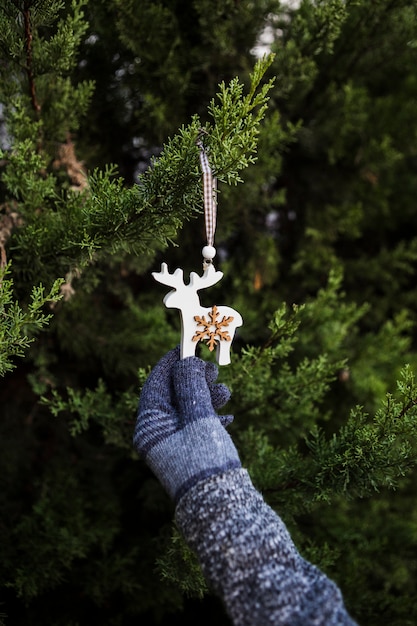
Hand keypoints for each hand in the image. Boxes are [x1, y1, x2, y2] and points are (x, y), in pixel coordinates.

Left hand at [134, 347, 240, 501]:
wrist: (223, 508)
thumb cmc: (206, 461)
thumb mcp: (199, 418)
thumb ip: (190, 385)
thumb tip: (184, 361)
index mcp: (149, 427)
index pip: (156, 384)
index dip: (172, 362)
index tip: (187, 346)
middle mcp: (158, 435)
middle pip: (173, 395)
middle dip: (194, 379)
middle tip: (213, 369)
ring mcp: (174, 445)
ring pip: (188, 409)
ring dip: (207, 396)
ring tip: (226, 393)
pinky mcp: (191, 452)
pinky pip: (197, 425)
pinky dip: (211, 415)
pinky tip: (226, 418)